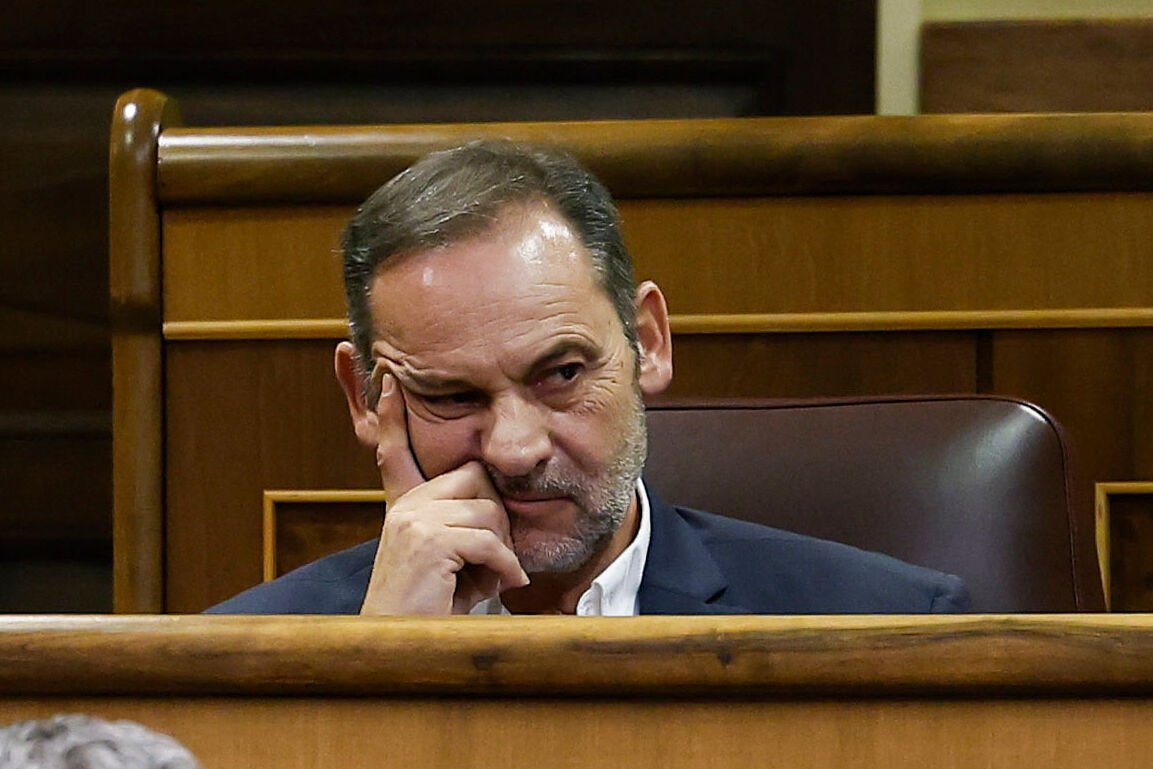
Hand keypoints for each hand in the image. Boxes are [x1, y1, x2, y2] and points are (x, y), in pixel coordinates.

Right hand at [359, 369, 528, 614]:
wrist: (405, 648)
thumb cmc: (436, 610)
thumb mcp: (455, 561)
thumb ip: (469, 528)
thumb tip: (500, 505)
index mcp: (406, 506)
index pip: (395, 451)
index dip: (389, 416)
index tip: (387, 380)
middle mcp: (406, 506)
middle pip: (478, 480)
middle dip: (498, 520)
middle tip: (492, 561)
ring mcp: (413, 519)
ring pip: (489, 511)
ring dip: (502, 551)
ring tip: (488, 579)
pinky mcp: (427, 539)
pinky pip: (489, 539)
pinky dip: (506, 565)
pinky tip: (505, 584)